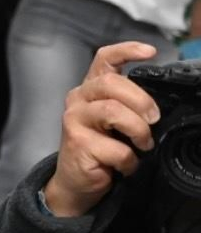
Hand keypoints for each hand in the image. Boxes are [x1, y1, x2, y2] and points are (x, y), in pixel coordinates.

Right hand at [43, 43, 160, 217]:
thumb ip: (128, 106)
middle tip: (153, 119)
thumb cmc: (100, 148)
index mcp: (91, 89)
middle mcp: (79, 99)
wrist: (77, 181)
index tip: (149, 52)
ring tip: (142, 145)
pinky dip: (129, 161)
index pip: (104, 59)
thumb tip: (159, 106)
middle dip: (140, 101)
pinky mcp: (77, 143)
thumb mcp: (115, 122)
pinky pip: (116, 148)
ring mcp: (74, 120)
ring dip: (138, 131)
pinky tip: (125, 166)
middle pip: (111, 84)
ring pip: (113, 111)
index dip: (126, 50)